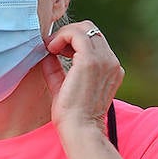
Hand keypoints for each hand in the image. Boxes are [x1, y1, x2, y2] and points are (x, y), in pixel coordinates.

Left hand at [43, 20, 124, 136]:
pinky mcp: (91, 61)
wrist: (80, 129)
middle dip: (68, 34)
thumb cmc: (71, 115)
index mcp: (110, 68)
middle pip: (91, 30)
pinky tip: (50, 49)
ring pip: (85, 28)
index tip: (54, 50)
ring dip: (64, 34)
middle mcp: (111, 62)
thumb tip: (46, 55)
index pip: (94, 40)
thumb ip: (57, 70)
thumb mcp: (63, 87)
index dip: (72, 40)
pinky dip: (61, 36)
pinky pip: (77, 35)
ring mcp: (104, 60)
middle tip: (50, 47)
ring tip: (50, 48)